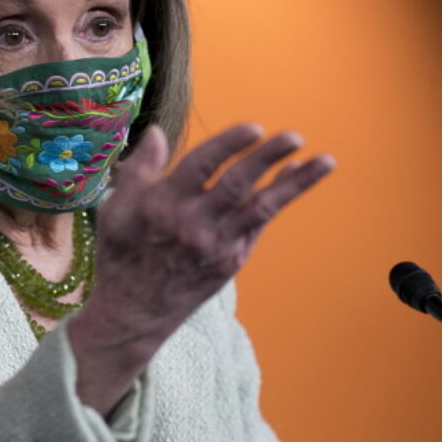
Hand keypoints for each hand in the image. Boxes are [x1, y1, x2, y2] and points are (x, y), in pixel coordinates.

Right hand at [81, 123, 334, 350]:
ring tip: (324, 160)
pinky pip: (260, 224)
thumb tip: (157, 131)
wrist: (134, 312)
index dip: (228, 145)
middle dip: (267, 158)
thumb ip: (140, 168)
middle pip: (236, 184)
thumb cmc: (122, 254)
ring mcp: (217, 245)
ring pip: (261, 207)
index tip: (254, 128)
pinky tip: (294, 178)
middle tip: (294, 137)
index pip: (201, 167)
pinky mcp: (232, 260)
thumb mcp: (116, 208)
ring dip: (294, 183)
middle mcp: (194, 224)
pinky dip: (279, 199)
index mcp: (162, 206)